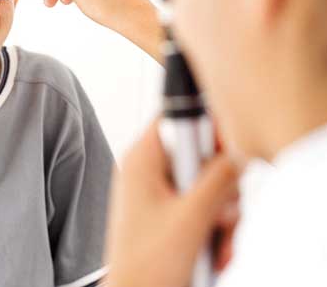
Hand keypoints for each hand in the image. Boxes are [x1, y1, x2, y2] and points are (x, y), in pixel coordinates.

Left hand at [105, 118, 239, 286]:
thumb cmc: (144, 264)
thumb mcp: (191, 218)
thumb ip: (218, 180)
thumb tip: (238, 152)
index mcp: (142, 158)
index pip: (176, 116)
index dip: (205, 125)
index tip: (227, 146)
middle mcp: (147, 169)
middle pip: (198, 153)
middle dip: (219, 185)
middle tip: (221, 211)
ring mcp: (156, 190)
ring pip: (203, 182)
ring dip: (220, 211)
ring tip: (216, 239)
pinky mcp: (165, 210)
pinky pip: (198, 203)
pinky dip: (212, 224)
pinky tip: (213, 248)